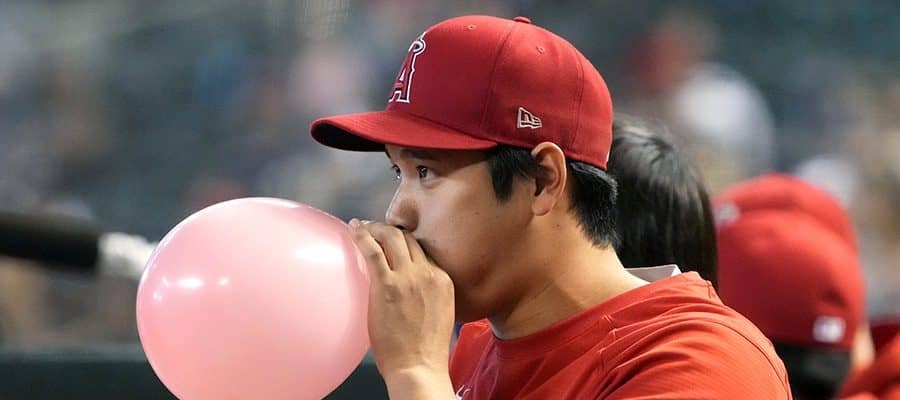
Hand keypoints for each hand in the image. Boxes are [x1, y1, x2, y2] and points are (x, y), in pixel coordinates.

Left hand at [349, 219, 455, 379]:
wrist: (419, 367)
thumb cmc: (425, 351)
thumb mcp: (439, 314)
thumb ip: (429, 295)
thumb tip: (412, 291)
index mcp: (442, 280)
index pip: (423, 250)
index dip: (406, 241)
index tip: (393, 240)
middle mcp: (428, 273)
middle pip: (408, 238)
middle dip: (389, 228)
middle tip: (374, 228)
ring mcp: (408, 278)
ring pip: (392, 237)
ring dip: (375, 227)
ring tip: (362, 226)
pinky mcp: (387, 285)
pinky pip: (372, 250)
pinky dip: (361, 236)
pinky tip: (352, 229)